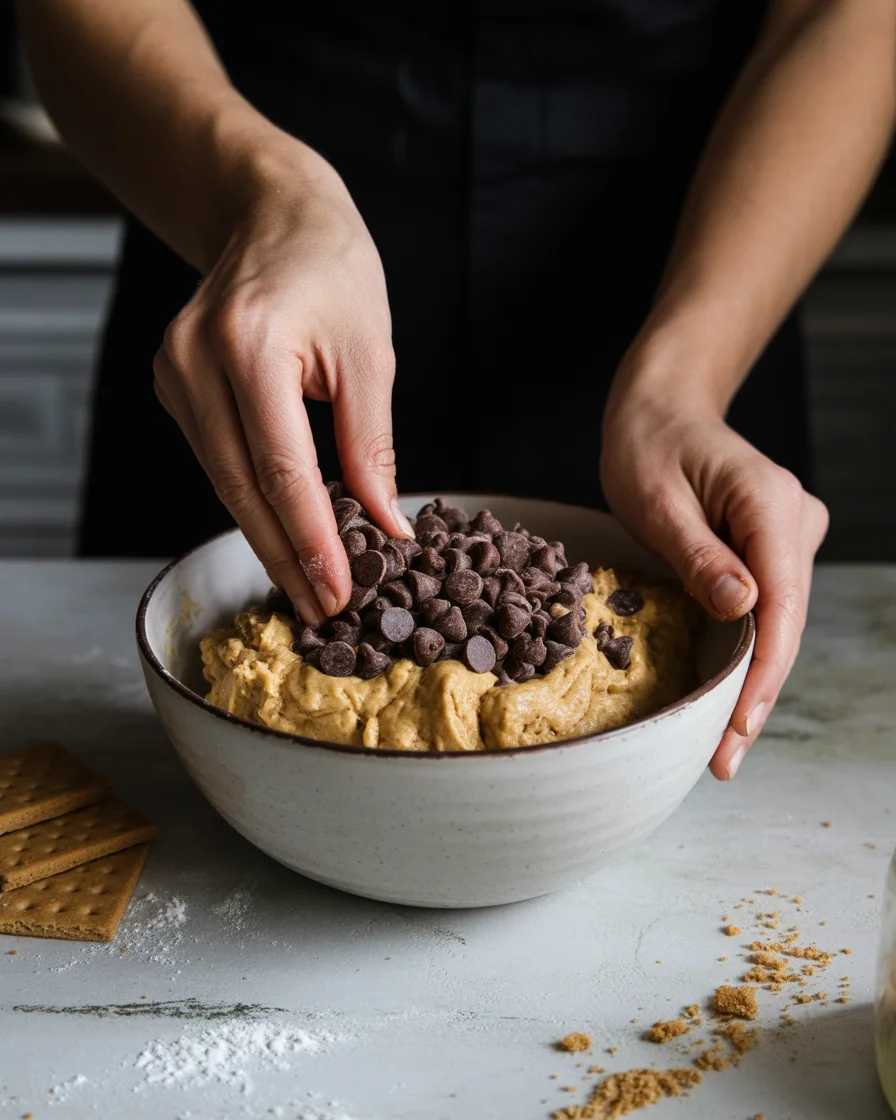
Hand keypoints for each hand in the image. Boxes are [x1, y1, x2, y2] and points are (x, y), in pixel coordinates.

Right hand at [152, 147, 413, 624]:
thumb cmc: (333, 269)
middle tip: (322, 611)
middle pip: (241, 489)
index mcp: (250, 344)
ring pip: (223, 482)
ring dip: (268, 538)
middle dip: (286, 557)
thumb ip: (371, 445)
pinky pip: (216, 459)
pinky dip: (251, 501)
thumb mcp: (370, 354)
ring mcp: (173, 372)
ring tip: (310, 587)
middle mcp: (195, 360)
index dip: (312, 540)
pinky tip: (283, 533)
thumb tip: (384, 528)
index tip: (338, 594)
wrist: (270, 213)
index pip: (282, 470)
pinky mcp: (171, 384)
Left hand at [601, 390, 827, 778]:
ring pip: (781, 623)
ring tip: (722, 746)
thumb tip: (746, 612)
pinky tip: (729, 696)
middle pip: (787, 623)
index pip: (781, 604)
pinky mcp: (775, 548)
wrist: (660, 410)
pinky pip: (768, 610)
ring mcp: (790, 535)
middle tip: (721, 760)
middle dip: (756, 692)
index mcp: (770, 503)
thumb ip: (699, 555)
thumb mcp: (656, 499)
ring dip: (753, 681)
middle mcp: (795, 520)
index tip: (737, 727)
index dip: (763, 673)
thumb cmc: (648, 445)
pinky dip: (748, 653)